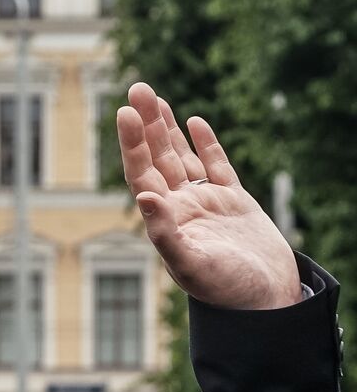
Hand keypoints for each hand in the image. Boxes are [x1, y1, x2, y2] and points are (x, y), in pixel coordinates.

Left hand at [118, 82, 299, 308]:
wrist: (266, 303)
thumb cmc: (227, 291)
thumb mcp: (192, 265)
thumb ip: (165, 234)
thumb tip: (144, 197)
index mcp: (166, 220)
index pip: (142, 174)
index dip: (132, 144)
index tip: (124, 113)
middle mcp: (182, 208)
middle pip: (157, 158)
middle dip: (147, 124)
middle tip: (137, 88)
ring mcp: (208, 203)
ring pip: (182, 157)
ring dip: (168, 128)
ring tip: (154, 97)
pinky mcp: (235, 203)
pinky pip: (216, 167)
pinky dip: (206, 144)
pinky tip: (195, 122)